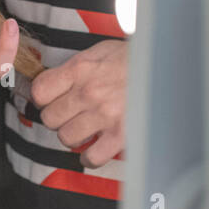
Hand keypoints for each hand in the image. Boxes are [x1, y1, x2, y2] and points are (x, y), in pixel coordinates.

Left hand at [29, 39, 127, 168]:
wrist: (168, 65)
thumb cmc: (135, 59)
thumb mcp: (101, 51)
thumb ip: (75, 66)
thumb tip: (54, 80)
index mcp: (81, 69)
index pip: (40, 91)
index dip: (43, 98)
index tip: (50, 100)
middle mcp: (89, 93)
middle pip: (50, 118)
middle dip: (58, 117)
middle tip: (70, 114)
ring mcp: (104, 115)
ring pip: (66, 138)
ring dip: (73, 136)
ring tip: (84, 129)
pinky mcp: (120, 135)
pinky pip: (91, 157)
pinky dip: (90, 157)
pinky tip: (94, 148)